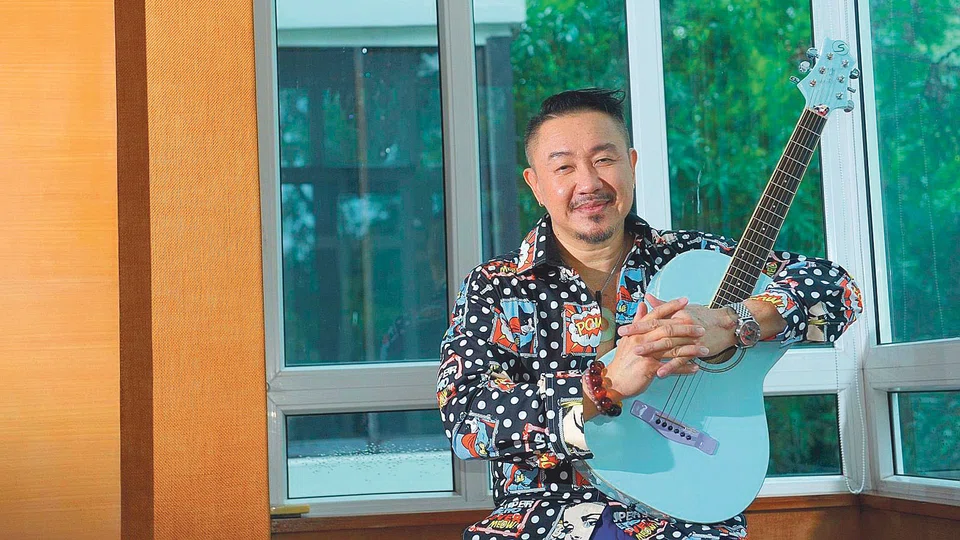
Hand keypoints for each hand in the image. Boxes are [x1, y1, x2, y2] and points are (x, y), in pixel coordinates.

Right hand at [603, 297, 703, 399]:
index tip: (685, 300)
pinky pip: (671, 366)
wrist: (613, 381)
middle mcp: (641, 339)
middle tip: (701, 329)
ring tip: (704, 350)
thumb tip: (642, 305)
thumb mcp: (628, 339)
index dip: (671, 306)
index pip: (656, 314)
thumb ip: (637, 321)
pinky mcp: (649, 367)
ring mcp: (645, 353)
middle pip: (668, 329)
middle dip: (687, 328)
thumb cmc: (622, 361)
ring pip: (673, 348)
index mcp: (637, 331)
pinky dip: (685, 368)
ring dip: (691, 349)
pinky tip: (695, 367)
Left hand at [617, 294, 737, 377]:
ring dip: (652, 350)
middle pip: (657, 330)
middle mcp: (682, 325)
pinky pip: (682, 359)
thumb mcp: (683, 309)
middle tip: (625, 342)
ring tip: (638, 355)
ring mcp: (689, 338)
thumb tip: (647, 298)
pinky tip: (660, 372)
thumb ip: (663, 306)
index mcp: (676, 315)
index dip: (637, 325)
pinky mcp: (697, 350)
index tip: (623, 330)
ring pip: (668, 344)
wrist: (727, 325)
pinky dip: (671, 366)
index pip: (653, 319)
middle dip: (640, 336)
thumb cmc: (704, 316)